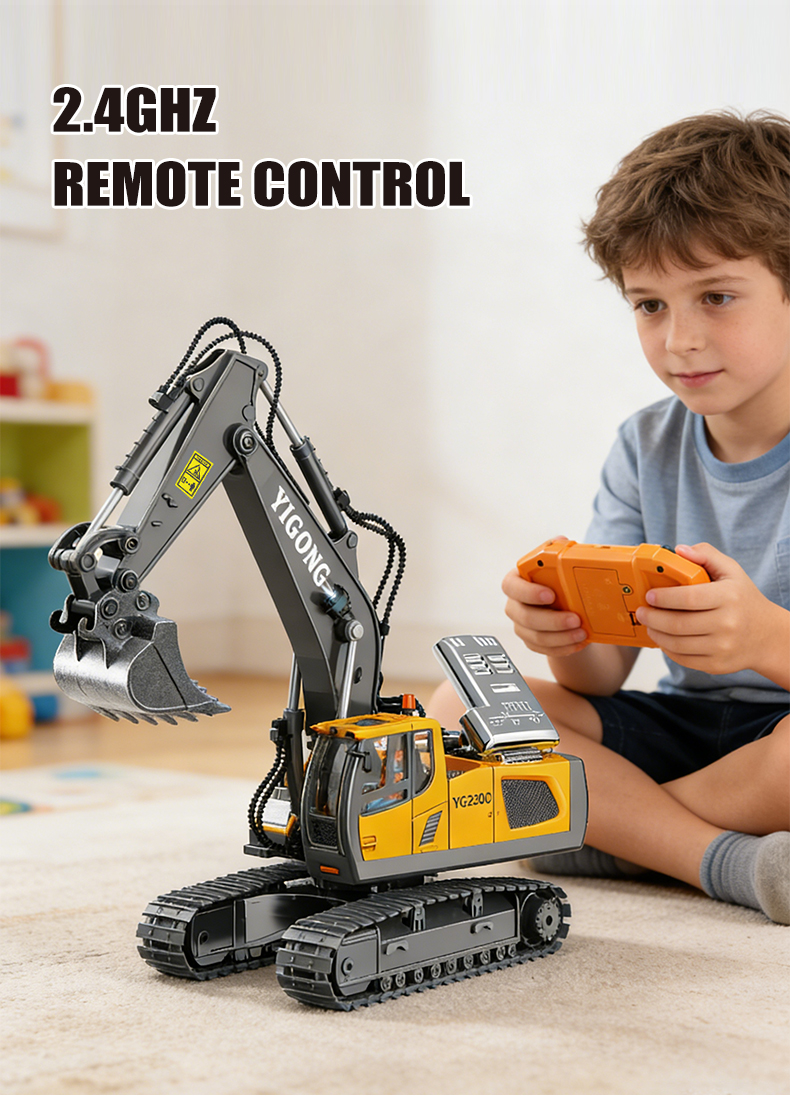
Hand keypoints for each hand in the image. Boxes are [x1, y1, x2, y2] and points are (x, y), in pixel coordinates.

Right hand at [502, 557, 587, 657]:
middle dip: (552, 620)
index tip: (550, 595)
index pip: (511, 586)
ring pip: (536, 637)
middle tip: (575, 619)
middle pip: (524, 616)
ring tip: (582, 632)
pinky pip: (545, 650)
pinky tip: (580, 642)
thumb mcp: (560, 563)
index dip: (528, 592)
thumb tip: (560, 541)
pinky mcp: (533, 642)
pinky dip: (564, 648)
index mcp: (517, 581)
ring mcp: (522, 626)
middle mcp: (515, 605)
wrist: (567, 605)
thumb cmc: (560, 581)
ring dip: (561, 637)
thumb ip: (558, 551)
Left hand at [635, 542, 782, 675]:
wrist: (767, 635)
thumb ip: (706, 555)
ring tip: (649, 625)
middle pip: (678, 624)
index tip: (649, 595)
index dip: (664, 598)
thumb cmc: (743, 599)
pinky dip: (667, 649)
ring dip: (656, 634)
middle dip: (652, 618)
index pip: (688, 598)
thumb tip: (679, 550)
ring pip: (677, 644)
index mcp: (728, 597)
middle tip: (641, 611)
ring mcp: (722, 647)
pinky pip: (683, 659)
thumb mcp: (732, 571)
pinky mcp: (717, 665)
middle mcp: (727, 624)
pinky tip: (663, 639)